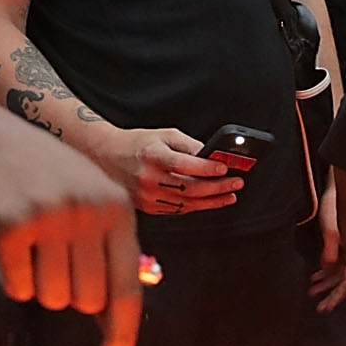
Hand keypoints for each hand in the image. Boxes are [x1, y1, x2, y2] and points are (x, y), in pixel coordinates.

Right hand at [0, 112, 139, 345]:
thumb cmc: (44, 179)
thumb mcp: (88, 202)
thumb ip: (107, 255)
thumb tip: (113, 322)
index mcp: (117, 208)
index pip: (126, 289)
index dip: (120, 335)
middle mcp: (88, 212)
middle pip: (87, 302)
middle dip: (68, 295)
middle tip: (52, 259)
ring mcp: (49, 217)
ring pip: (51, 299)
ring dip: (38, 285)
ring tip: (31, 244)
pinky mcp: (9, 226)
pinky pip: (18, 289)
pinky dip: (13, 277)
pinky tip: (9, 242)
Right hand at [105, 126, 247, 221]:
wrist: (108, 157)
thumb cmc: (139, 144)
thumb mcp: (165, 136)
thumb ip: (190, 146)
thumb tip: (215, 158)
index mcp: (152, 156)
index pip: (183, 165)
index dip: (206, 168)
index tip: (224, 168)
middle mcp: (148, 178)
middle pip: (189, 188)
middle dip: (217, 187)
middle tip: (236, 183)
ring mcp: (147, 196)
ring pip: (187, 203)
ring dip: (212, 201)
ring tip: (230, 195)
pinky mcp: (148, 207)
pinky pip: (179, 209)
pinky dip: (198, 205)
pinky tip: (211, 201)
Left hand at [312, 181, 345, 310]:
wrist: (342, 190)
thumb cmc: (338, 209)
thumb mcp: (330, 233)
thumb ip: (329, 254)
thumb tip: (326, 269)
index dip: (336, 297)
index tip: (327, 308)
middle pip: (342, 281)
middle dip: (330, 294)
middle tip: (320, 307)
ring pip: (337, 273)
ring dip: (325, 282)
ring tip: (312, 291)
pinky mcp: (344, 245)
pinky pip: (335, 262)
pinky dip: (325, 269)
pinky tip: (316, 274)